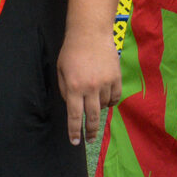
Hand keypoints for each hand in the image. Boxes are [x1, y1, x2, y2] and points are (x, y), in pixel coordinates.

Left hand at [58, 27, 121, 145]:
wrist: (90, 34)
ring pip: (104, 106)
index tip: (75, 142)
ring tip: (93, 99)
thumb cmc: (71, 51)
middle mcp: (90, 87)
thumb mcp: (61, 70)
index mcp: (73, 86)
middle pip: (92, 117)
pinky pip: (115, 98)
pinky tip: (105, 98)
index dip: (74, 131)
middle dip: (90, 131)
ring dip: (98, 108)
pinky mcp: (116, 78)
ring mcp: (105, 83)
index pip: (74, 115)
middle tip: (89, 139)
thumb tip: (72, 107)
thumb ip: (65, 90)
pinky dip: (110, 101)